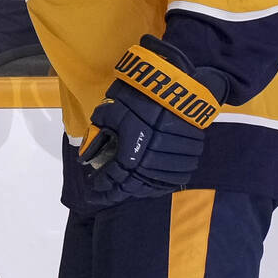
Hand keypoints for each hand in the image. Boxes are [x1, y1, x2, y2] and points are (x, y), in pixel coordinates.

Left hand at [79, 35, 226, 204]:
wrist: (175, 84)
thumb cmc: (137, 94)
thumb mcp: (110, 111)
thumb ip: (99, 134)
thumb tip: (87, 155)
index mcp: (132, 147)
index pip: (116, 176)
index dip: (104, 186)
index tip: (94, 190)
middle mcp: (154, 157)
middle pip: (136, 184)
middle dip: (120, 191)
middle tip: (109, 193)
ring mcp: (174, 158)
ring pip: (156, 183)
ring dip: (140, 189)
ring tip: (127, 190)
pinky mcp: (190, 155)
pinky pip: (176, 178)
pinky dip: (161, 185)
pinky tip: (151, 185)